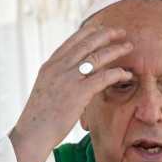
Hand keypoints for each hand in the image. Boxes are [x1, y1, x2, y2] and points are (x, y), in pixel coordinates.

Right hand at [9, 25, 134, 161]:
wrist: (32, 133)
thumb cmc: (39, 117)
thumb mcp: (46, 90)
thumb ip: (58, 78)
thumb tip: (73, 76)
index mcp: (50, 65)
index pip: (72, 41)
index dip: (90, 32)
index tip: (102, 28)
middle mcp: (59, 67)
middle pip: (87, 43)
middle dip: (106, 34)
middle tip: (120, 32)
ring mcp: (68, 78)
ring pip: (97, 56)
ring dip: (115, 50)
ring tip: (129, 47)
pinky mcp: (78, 93)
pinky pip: (104, 77)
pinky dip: (118, 73)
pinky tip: (126, 74)